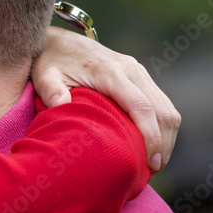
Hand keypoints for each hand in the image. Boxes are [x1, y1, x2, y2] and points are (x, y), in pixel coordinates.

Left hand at [30, 27, 179, 175]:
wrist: (57, 40)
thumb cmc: (49, 62)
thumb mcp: (44, 75)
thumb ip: (50, 90)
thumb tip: (60, 104)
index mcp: (110, 72)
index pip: (141, 106)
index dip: (150, 136)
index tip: (150, 163)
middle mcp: (131, 70)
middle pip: (162, 110)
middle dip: (164, 144)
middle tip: (152, 172)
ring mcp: (138, 72)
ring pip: (167, 108)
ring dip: (167, 138)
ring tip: (154, 165)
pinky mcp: (140, 76)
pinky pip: (162, 104)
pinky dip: (162, 127)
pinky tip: (152, 146)